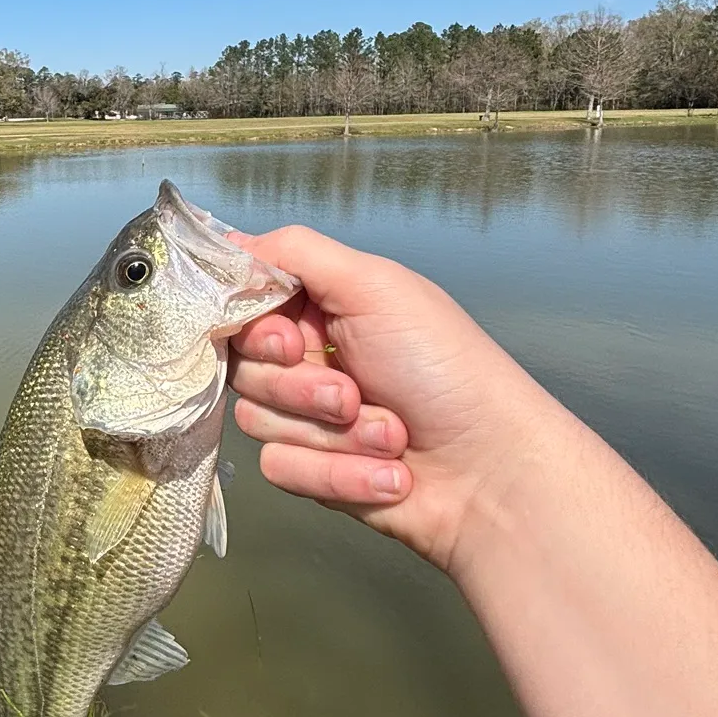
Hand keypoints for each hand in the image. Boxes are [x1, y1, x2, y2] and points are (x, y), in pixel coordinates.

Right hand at [228, 225, 570, 573]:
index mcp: (321, 307)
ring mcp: (309, 417)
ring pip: (257, 421)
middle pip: (243, 368)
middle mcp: (309, 357)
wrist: (491, 472)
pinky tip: (389, 474)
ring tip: (392, 435)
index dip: (256, 330)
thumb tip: (226, 242)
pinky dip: (338, 473)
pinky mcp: (314, 470)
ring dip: (333, 434)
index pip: (240, 307)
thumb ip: (295, 252)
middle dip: (303, 388)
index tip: (292, 342)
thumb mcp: (375, 286)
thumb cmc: (443, 369)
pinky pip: (281, 469)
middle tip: (356, 392)